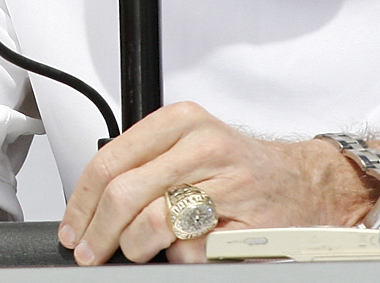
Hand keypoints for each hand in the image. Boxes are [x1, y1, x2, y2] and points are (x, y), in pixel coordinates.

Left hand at [58, 102, 371, 263]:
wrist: (306, 183)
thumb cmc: (239, 168)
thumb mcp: (188, 146)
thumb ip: (142, 165)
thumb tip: (89, 209)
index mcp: (181, 121)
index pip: (110, 160)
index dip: (82, 202)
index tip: (72, 228)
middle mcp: (203, 146)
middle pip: (125, 194)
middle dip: (99, 233)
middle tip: (90, 253)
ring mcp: (227, 185)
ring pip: (154, 224)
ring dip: (136, 247)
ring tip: (138, 250)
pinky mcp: (246, 224)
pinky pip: (191, 251)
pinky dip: (179, 257)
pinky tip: (185, 248)